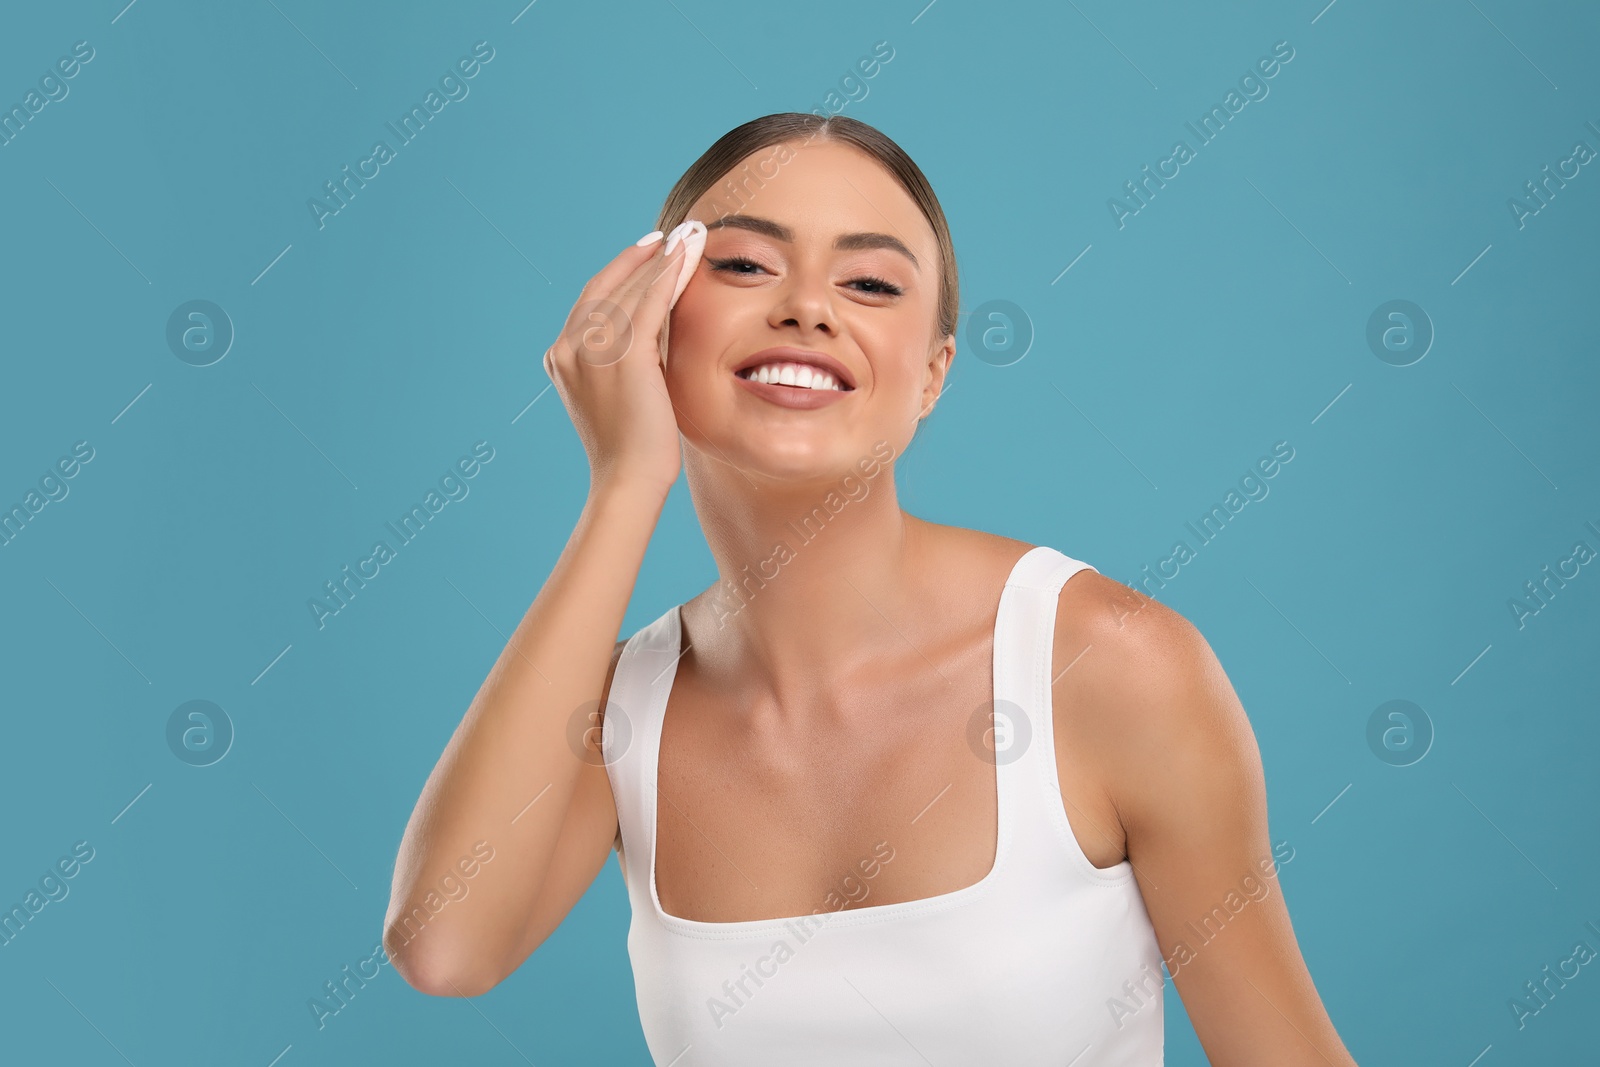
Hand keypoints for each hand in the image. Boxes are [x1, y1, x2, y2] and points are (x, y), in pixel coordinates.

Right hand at [543, 222, 704, 495]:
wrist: (628, 480)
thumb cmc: (631, 450)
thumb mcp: (617, 396)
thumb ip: (620, 364)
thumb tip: (649, 340)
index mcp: (560, 357)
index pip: (591, 301)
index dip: (620, 271)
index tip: (646, 250)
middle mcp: (567, 348)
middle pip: (607, 286)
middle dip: (641, 256)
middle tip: (670, 233)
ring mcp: (591, 350)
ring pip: (630, 290)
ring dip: (661, 258)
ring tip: (688, 236)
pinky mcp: (623, 356)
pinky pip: (649, 302)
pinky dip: (668, 274)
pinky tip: (687, 255)